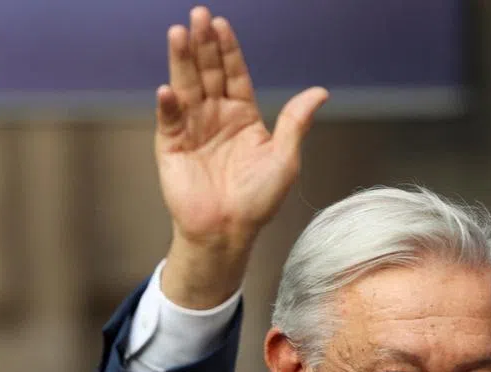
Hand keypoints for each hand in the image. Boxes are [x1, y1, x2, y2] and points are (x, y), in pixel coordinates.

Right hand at [156, 6, 327, 307]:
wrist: (230, 231)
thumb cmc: (259, 199)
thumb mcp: (285, 158)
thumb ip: (297, 122)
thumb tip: (320, 91)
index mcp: (244, 116)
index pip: (234, 74)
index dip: (228, 50)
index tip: (221, 24)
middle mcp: (216, 117)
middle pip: (208, 72)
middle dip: (203, 45)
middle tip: (198, 16)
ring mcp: (192, 129)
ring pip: (186, 87)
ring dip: (181, 62)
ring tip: (178, 34)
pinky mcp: (171, 146)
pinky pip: (170, 120)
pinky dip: (169, 105)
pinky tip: (169, 90)